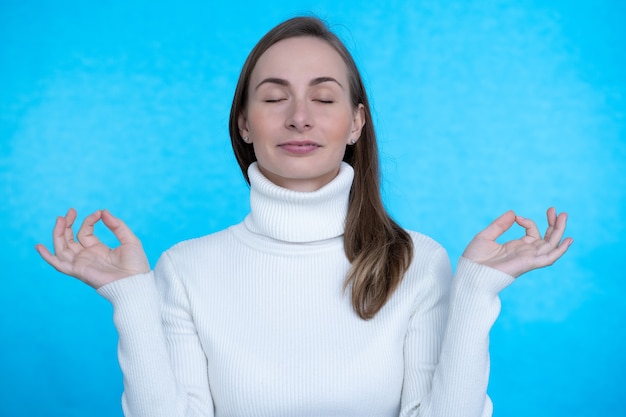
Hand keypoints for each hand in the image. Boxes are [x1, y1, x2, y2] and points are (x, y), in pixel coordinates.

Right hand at [35, 208, 149, 288]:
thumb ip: (117, 225)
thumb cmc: (136, 265)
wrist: (136, 283)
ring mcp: (82, 264)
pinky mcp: (78, 271)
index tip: (99, 213)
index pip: (86, 232)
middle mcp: (88, 257)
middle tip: (70, 211)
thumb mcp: (129, 240)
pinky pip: (58, 264)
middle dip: (67, 224)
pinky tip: (39, 246)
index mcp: (99, 250)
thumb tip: (104, 211)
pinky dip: (47, 257)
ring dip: (58, 233)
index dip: (89, 220)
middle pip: (70, 239)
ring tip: (60, 218)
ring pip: (62, 247)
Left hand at [462, 207, 572, 277]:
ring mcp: (527, 258)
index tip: (517, 217)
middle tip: (554, 210)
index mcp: (515, 247)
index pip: (531, 233)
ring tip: (563, 215)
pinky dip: (559, 250)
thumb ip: (499, 225)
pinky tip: (568, 240)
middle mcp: (524, 253)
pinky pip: (548, 258)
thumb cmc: (474, 259)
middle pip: (546, 238)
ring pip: (550, 245)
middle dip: (553, 224)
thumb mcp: (486, 236)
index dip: (528, 222)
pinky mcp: (527, 264)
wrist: (469, 273)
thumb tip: (513, 213)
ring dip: (558, 231)